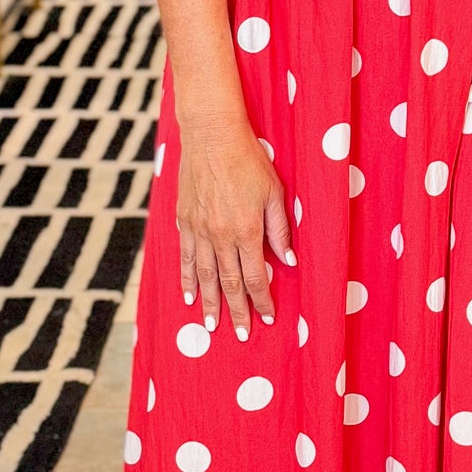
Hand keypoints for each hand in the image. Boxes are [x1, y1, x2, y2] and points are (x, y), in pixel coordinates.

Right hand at [177, 120, 294, 338]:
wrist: (211, 135)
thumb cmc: (248, 160)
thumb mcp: (273, 193)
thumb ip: (279, 229)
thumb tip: (288, 261)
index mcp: (246, 230)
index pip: (254, 277)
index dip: (262, 301)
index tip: (267, 318)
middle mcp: (220, 235)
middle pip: (228, 284)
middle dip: (236, 312)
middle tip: (241, 335)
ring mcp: (198, 229)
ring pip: (205, 276)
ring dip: (209, 303)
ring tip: (211, 325)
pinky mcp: (183, 220)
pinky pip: (186, 257)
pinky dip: (187, 278)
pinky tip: (189, 294)